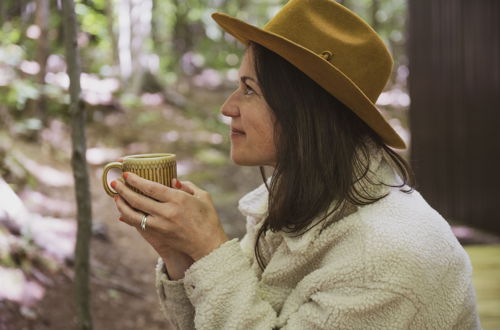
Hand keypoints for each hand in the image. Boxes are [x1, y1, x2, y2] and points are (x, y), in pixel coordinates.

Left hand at [112, 173, 228, 261]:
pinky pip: (138, 224)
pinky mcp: (158, 235)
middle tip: (115, 182)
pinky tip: (123, 211)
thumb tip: (172, 181)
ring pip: (133, 214)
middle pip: (138, 200)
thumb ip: (188, 185)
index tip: (127, 174)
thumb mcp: (203, 196)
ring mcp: (160, 225)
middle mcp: (166, 212)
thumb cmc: (208, 218)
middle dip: (123, 190)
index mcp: (178, 200)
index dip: (136, 180)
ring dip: (122, 204)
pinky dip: (128, 217)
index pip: (151, 187)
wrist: (207, 244)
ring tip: (116, 196)